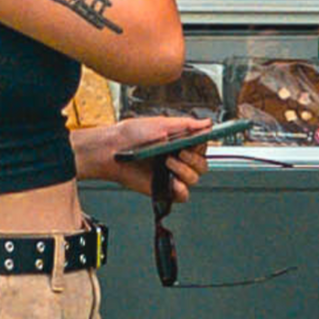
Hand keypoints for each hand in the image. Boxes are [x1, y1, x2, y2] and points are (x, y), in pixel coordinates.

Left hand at [78, 115, 209, 201]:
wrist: (111, 151)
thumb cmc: (131, 135)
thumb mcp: (161, 123)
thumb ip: (187, 125)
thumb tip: (208, 123)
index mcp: (179, 143)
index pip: (202, 148)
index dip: (202, 147)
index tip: (196, 143)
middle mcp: (177, 159)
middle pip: (202, 165)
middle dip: (194, 159)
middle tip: (180, 153)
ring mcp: (171, 175)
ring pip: (194, 179)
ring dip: (185, 171)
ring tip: (168, 162)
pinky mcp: (163, 189)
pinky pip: (183, 195)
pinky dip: (182, 189)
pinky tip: (174, 182)